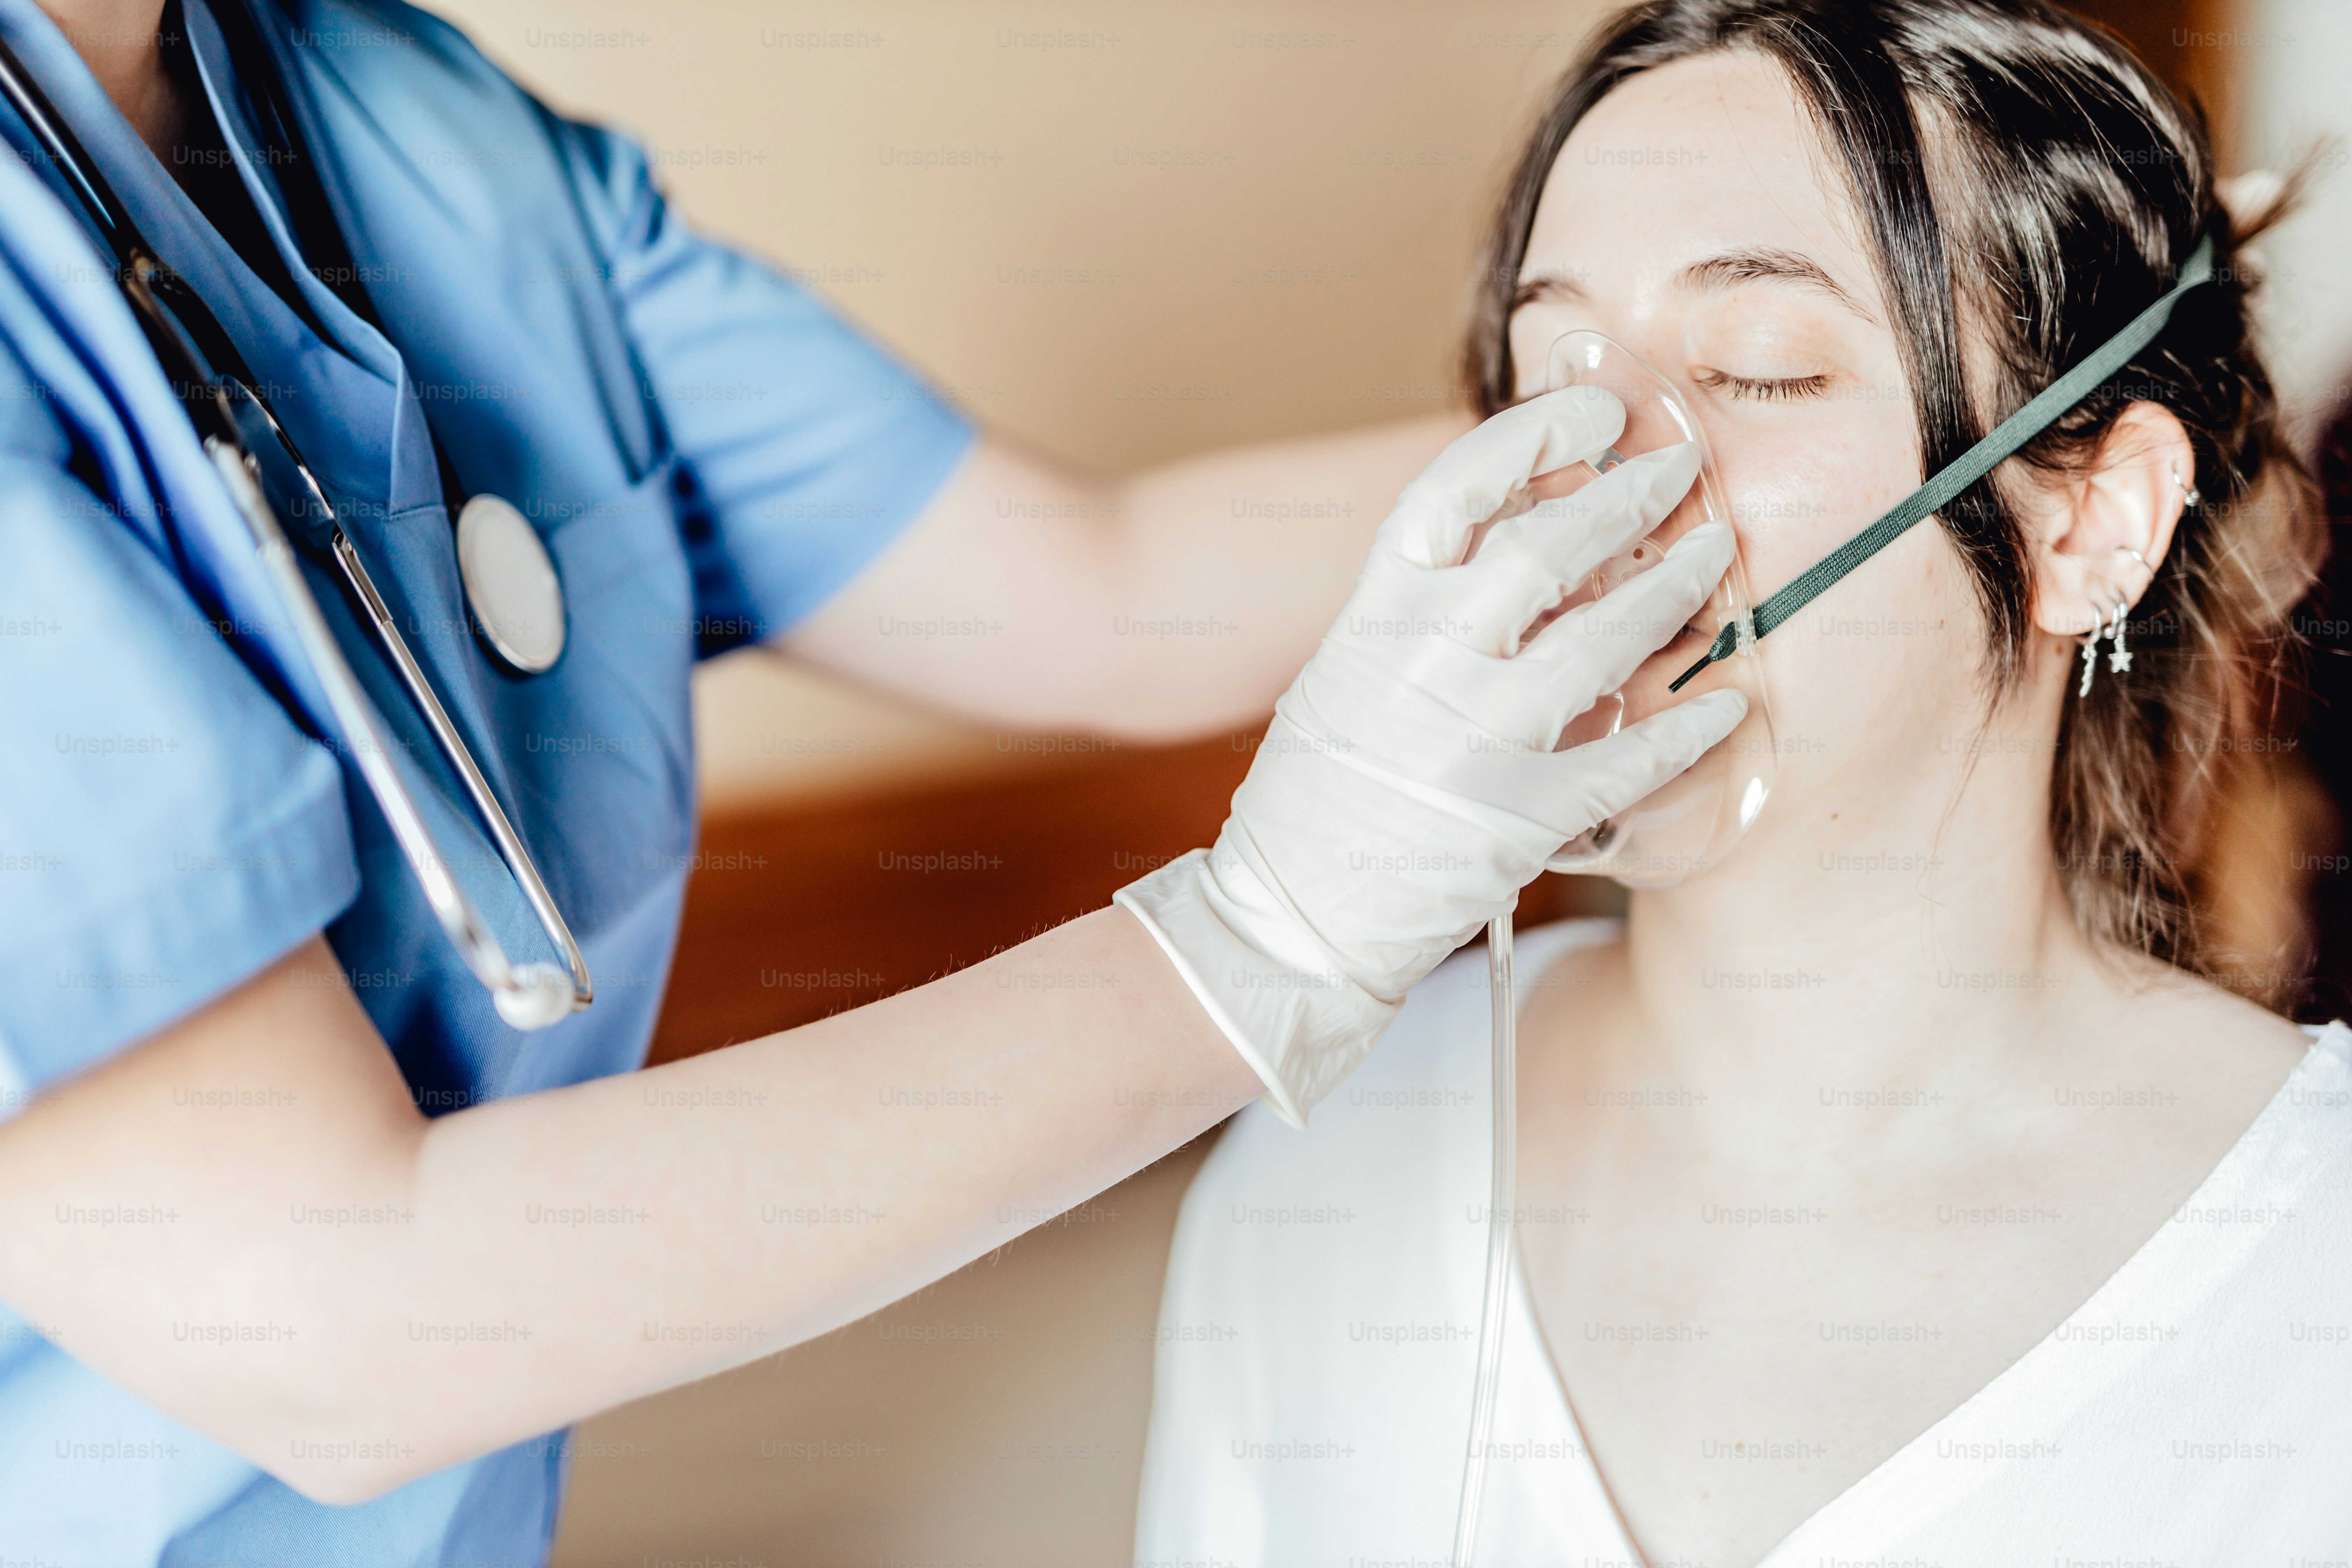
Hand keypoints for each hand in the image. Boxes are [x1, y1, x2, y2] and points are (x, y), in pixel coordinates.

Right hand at [1116, 388, 1744, 1123]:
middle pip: (1545, 551)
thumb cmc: (1317, 795)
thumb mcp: (1346, 674)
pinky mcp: (1516, 821)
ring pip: (1600, 642)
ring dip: (1673, 591)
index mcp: (1372, 618)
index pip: (1453, 492)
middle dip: (1628, 498)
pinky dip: (1688, 732)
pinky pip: (1627, 761)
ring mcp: (1471, 744)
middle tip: (1684, 469)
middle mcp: (1422, 667)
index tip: (1594, 412)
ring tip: (1720, 552)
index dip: (1530, 437)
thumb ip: (1420, 611)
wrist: (1287, 921)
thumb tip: (1522, 533)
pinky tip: (1732, 705)